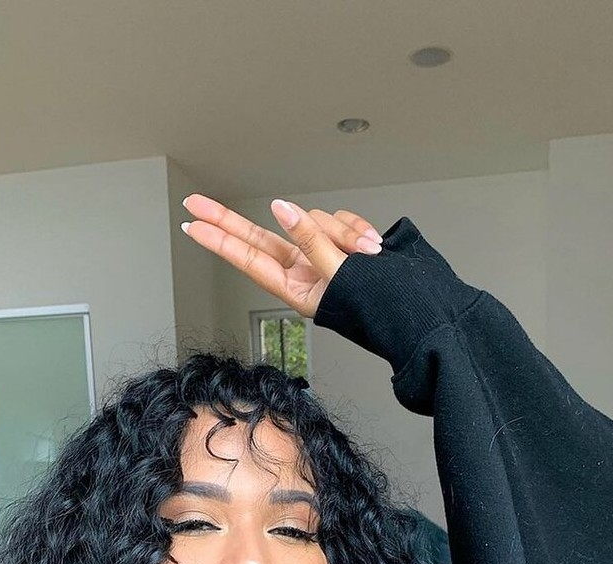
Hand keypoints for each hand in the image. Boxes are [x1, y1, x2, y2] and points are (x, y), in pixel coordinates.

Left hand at [181, 194, 382, 317]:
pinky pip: (344, 219)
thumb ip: (311, 241)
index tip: (192, 226)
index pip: (249, 258)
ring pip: (317, 219)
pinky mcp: (347, 241)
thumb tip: (283, 211)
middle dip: (229, 219)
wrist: (420, 310)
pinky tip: (374, 248)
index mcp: (296, 288)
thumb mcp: (341, 276)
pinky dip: (359, 229)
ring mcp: (325, 255)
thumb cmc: (382, 308)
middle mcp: (305, 270)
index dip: (220, 240)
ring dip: (343, 231)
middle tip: (194, 203)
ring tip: (366, 255)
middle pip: (260, 237)